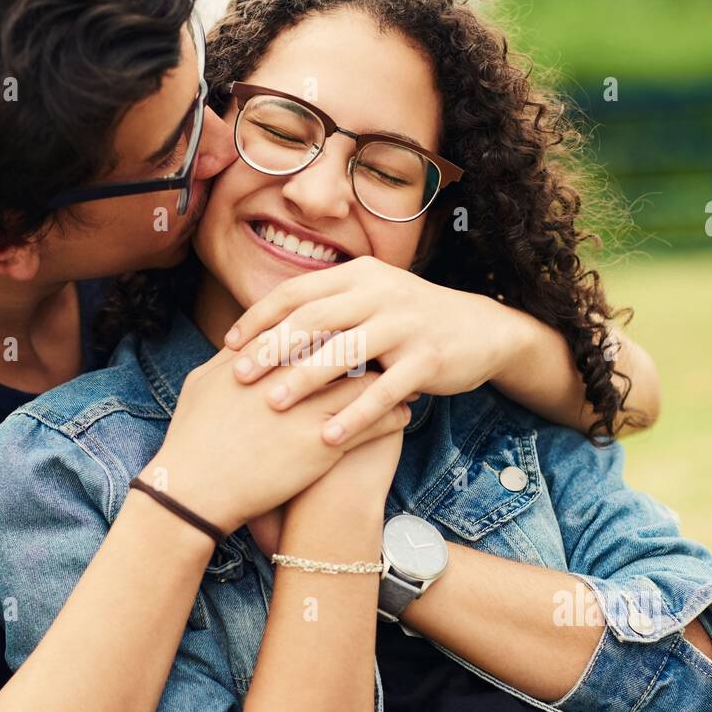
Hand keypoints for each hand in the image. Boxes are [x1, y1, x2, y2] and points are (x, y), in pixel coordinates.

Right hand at [144, 347, 410, 536]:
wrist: (193, 491)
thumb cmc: (191, 440)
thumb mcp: (201, 384)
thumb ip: (227, 357)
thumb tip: (242, 338)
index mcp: (260, 355)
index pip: (308, 325)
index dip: (335, 321)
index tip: (355, 319)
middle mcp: (288, 375)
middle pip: (343, 345)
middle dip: (371, 341)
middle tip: (392, 340)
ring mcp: (307, 408)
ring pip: (365, 381)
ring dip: (390, 379)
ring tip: (407, 378)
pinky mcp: (322, 443)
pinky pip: (371, 422)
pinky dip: (391, 415)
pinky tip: (403, 414)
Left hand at [221, 256, 534, 444]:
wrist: (483, 330)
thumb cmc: (410, 321)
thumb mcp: (371, 300)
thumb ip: (328, 307)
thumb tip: (264, 326)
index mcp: (360, 274)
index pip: (298, 291)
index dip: (260, 317)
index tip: (229, 345)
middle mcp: (381, 292)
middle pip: (314, 318)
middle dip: (272, 348)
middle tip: (240, 376)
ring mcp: (407, 324)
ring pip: (345, 352)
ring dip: (304, 379)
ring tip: (272, 405)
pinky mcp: (428, 359)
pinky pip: (383, 390)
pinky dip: (353, 415)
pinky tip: (328, 437)